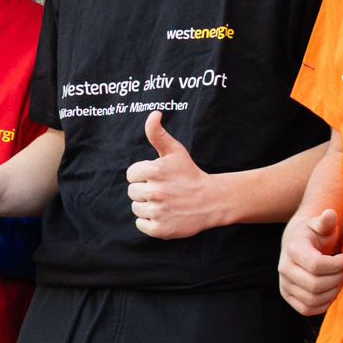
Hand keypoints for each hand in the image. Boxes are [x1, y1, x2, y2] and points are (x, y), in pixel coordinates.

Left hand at [126, 112, 229, 239]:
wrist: (211, 201)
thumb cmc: (190, 174)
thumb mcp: (175, 152)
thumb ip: (158, 133)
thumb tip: (153, 113)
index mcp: (154, 170)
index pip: (131, 174)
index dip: (144, 175)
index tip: (159, 177)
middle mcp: (155, 191)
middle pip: (132, 192)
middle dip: (145, 190)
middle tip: (165, 191)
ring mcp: (158, 211)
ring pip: (136, 208)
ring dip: (148, 206)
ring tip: (166, 203)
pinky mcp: (160, 229)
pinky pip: (141, 224)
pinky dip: (150, 222)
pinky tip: (165, 215)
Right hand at [280, 208, 342, 315]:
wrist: (299, 244)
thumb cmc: (315, 234)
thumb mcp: (322, 224)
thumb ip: (327, 220)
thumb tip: (329, 213)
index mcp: (293, 249)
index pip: (317, 266)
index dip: (337, 265)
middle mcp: (284, 268)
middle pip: (315, 285)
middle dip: (336, 280)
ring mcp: (284, 284)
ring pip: (312, 299)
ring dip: (332, 292)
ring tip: (338, 280)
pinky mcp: (288, 296)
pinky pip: (307, 309)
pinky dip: (323, 304)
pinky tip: (331, 292)